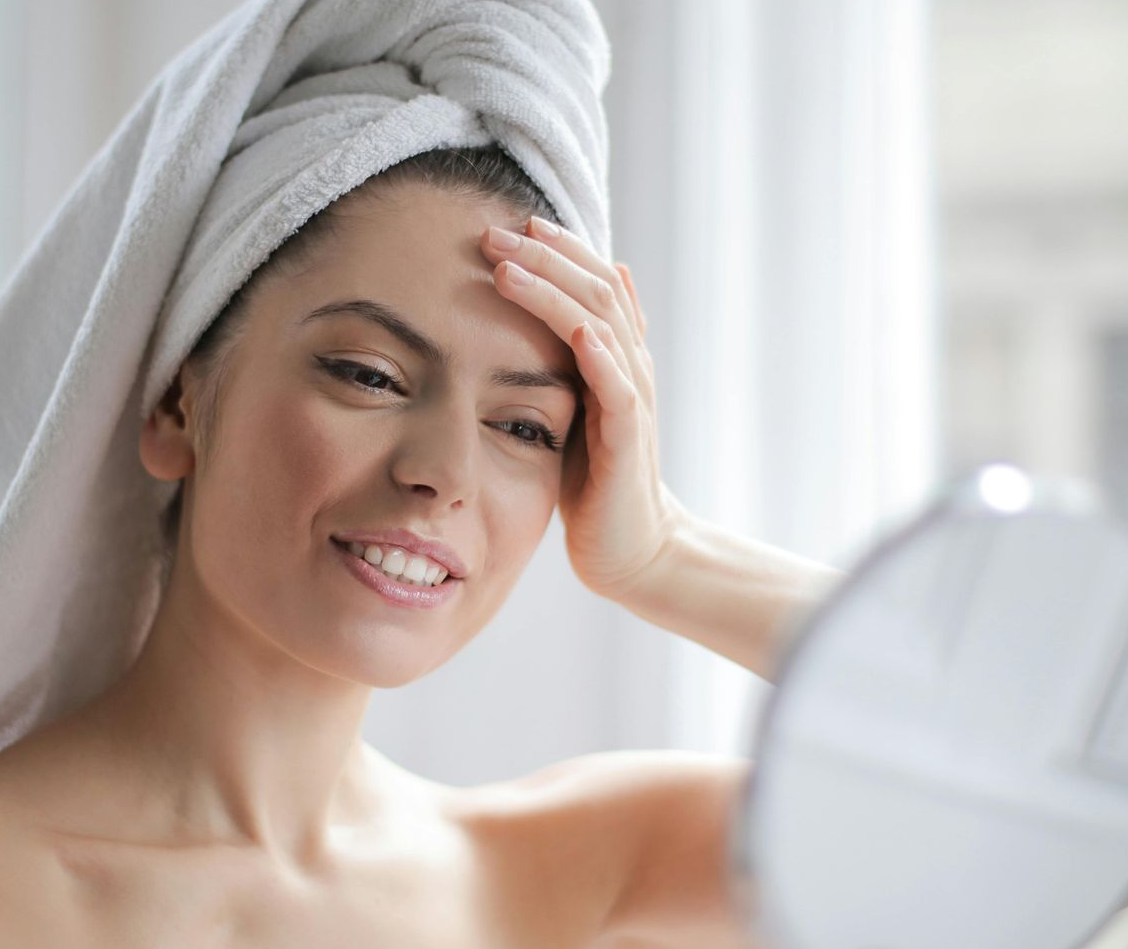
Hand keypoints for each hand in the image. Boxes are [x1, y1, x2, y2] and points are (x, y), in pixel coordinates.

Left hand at [479, 216, 690, 600]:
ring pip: (602, 325)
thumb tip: (564, 311)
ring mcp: (632, 399)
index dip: (558, 248)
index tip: (512, 222)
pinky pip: (618, 387)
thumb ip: (568, 361)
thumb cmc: (594, 480)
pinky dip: (599, 354)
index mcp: (616, 354)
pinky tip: (576, 330)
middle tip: (494, 230)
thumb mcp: (574, 408)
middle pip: (596, 289)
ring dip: (555, 292)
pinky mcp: (627, 440)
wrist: (629, 548)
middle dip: (546, 256)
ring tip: (510, 266)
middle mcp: (630, 366)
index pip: (593, 281)